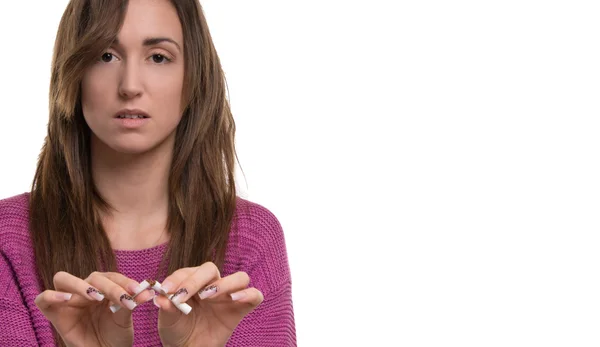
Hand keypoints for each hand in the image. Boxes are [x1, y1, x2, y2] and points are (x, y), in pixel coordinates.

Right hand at [34, 271, 153, 346]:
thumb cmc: (114, 337)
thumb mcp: (124, 320)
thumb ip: (131, 303)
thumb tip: (148, 291)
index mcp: (103, 289)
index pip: (111, 276)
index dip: (124, 281)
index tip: (138, 290)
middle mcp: (85, 291)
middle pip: (92, 277)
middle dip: (109, 285)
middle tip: (122, 298)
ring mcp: (68, 301)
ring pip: (63, 279)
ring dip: (80, 285)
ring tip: (96, 296)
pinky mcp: (54, 314)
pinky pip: (43, 298)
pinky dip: (51, 295)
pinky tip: (66, 299)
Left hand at [155, 262, 263, 346]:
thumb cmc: (179, 331)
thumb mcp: (169, 321)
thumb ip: (167, 309)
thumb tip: (161, 298)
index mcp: (193, 283)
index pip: (188, 271)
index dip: (178, 278)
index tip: (166, 289)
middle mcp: (213, 285)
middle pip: (211, 269)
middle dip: (196, 280)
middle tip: (184, 295)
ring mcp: (229, 296)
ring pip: (239, 277)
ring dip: (225, 283)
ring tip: (208, 296)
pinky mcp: (241, 309)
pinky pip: (255, 295)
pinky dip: (249, 294)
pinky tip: (235, 299)